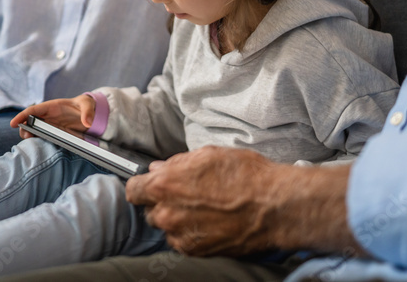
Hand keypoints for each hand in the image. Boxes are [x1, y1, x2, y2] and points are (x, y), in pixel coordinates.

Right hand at [10, 96, 95, 137]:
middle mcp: (48, 116)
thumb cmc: (86, 105)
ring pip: (34, 131)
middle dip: (24, 128)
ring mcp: (50, 126)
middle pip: (30, 122)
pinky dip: (38, 142)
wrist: (91, 114)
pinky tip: (38, 147)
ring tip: (30, 142)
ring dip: (30, 136)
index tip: (13, 123)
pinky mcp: (55, 134)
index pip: (33, 110)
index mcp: (52, 106)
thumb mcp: (88, 104)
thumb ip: (87, 111)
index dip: (22, 116)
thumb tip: (87, 122)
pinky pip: (43, 138)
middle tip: (26, 136)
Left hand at [126, 146, 359, 256]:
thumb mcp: (209, 155)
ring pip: (167, 227)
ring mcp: (180, 235)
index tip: (150, 185)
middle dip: (163, 202)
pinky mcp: (195, 251)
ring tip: (203, 209)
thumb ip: (177, 163)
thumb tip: (159, 168)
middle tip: (186, 195)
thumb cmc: (246, 175)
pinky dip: (190, 233)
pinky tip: (210, 222)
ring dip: (177, 219)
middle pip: (150, 210)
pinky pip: (181, 241)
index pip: (133, 190)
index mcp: (165, 185)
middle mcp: (167, 213)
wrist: (273, 207)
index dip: (142, 186)